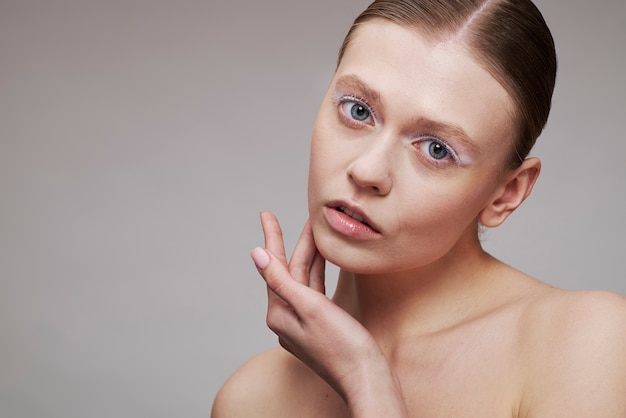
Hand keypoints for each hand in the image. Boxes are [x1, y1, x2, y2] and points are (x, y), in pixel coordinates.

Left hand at [250, 212, 407, 416]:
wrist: (367, 377)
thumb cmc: (342, 345)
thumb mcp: (310, 307)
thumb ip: (282, 280)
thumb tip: (256, 255)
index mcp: (279, 313)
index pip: (274, 266)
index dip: (272, 237)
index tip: (266, 214)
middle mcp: (287, 318)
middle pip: (291, 271)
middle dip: (300, 243)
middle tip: (309, 217)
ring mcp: (303, 323)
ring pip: (305, 280)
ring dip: (312, 255)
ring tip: (319, 231)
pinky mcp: (320, 326)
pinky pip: (315, 291)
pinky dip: (320, 273)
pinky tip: (325, 261)